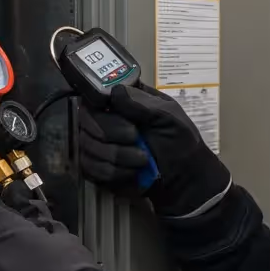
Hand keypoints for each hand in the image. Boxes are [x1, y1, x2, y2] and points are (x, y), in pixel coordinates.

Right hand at [77, 83, 230, 217]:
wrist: (182, 180)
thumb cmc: (178, 142)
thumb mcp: (169, 116)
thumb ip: (142, 103)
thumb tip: (115, 91)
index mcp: (123, 101)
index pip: (96, 93)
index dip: (101, 103)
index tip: (119, 114)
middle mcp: (105, 118)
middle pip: (87, 119)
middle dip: (111, 131)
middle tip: (135, 139)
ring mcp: (97, 143)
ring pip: (87, 144)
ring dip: (117, 155)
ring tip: (142, 160)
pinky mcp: (95, 167)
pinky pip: (89, 167)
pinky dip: (113, 172)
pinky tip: (131, 173)